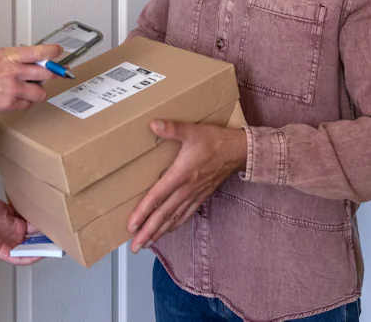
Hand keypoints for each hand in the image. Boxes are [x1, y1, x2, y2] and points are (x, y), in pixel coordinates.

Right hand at [0, 44, 62, 113]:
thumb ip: (15, 58)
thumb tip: (32, 60)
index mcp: (11, 56)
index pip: (40, 52)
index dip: (53, 52)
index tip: (59, 52)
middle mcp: (15, 71)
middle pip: (47, 73)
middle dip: (51, 74)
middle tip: (53, 74)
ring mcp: (14, 88)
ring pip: (41, 92)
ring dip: (37, 91)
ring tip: (28, 89)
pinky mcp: (11, 103)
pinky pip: (28, 104)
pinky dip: (25, 102)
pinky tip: (16, 98)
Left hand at [127, 121, 246, 253]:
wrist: (238, 151)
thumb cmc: (215, 140)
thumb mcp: (192, 131)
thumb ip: (172, 128)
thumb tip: (153, 124)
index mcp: (181, 174)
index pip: (158, 197)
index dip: (143, 212)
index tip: (132, 226)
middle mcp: (187, 189)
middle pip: (164, 215)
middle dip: (148, 231)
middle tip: (134, 246)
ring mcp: (195, 195)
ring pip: (174, 218)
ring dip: (159, 232)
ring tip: (145, 244)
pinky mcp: (201, 196)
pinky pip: (186, 215)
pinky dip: (175, 225)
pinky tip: (168, 231)